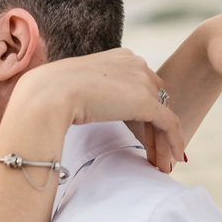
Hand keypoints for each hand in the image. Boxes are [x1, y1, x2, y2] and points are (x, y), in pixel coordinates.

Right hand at [13, 49, 183, 172]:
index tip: (139, 133)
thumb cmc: (47, 93)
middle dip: (155, 127)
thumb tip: (81, 107)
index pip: (139, 85)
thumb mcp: (73, 86)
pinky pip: (169, 124)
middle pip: (155, 99)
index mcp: (118, 57)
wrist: (48, 94)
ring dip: (162, 141)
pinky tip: (173, 159)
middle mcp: (135, 64)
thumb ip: (86, 91)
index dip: (142, 111)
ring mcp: (142, 81)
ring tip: (162, 164)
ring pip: (162, 114)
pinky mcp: (146, 102)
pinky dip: (174, 142)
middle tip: (153, 152)